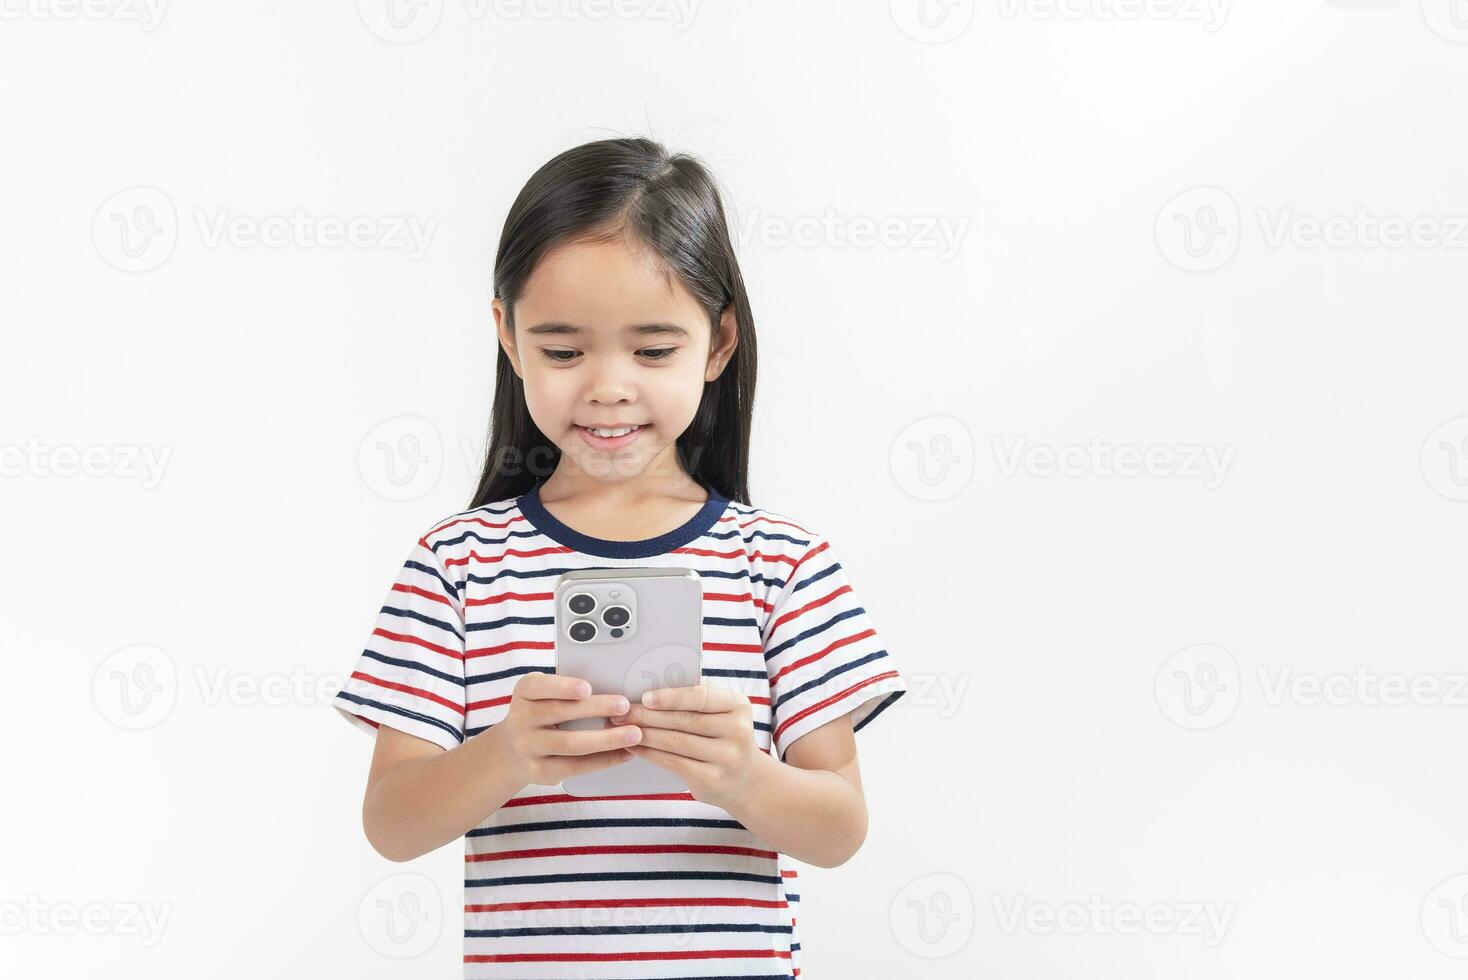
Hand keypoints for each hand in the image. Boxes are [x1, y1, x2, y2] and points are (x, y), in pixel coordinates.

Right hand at [498, 671, 643, 786]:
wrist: (512, 751)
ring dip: (607, 739)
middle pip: (560, 714)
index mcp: (524, 693)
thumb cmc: (540, 713)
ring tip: (634, 734)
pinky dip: (604, 760)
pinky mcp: (541, 771)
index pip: (539, 686)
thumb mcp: (543, 695)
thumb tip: (612, 684)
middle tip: (625, 706)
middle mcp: (521, 720)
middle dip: (596, 709)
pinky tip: (624, 753)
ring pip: (571, 744)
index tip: (587, 688)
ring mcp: (528, 748)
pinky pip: (576, 766)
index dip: (563, 687)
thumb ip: (567, 689)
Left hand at [611, 683, 760, 808]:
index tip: (645, 697)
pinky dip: (650, 753)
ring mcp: (726, 757)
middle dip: (647, 715)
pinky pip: (673, 762)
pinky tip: (635, 747)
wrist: (745, 779)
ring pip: (675, 742)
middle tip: (621, 713)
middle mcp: (737, 731)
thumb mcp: (722, 712)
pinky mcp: (712, 779)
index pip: (701, 696)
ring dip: (644, 734)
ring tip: (623, 729)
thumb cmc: (723, 736)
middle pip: (684, 720)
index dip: (671, 697)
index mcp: (737, 705)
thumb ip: (697, 697)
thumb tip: (654, 683)